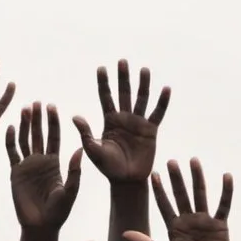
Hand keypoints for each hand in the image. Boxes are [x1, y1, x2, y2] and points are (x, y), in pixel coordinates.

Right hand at [6, 103, 81, 229]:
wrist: (41, 226)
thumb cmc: (59, 211)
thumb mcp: (70, 191)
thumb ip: (74, 171)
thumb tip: (79, 150)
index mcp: (55, 162)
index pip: (54, 137)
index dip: (53, 122)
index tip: (52, 107)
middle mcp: (41, 160)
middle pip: (39, 135)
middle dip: (38, 119)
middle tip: (37, 102)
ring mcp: (27, 166)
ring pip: (25, 140)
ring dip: (25, 125)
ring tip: (25, 109)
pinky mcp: (15, 173)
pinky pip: (12, 153)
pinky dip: (11, 140)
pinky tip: (12, 127)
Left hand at [73, 61, 168, 183]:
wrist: (126, 180)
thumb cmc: (107, 167)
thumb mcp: (93, 150)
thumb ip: (85, 133)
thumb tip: (75, 116)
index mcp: (108, 121)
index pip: (105, 97)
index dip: (103, 83)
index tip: (101, 68)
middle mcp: (123, 118)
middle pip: (123, 93)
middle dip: (123, 78)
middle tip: (122, 61)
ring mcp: (138, 123)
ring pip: (141, 99)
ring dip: (143, 84)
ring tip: (144, 69)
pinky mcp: (151, 130)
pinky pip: (157, 113)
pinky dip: (162, 102)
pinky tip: (165, 88)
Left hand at [124, 160, 232, 240]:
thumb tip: (124, 233)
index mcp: (173, 228)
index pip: (164, 204)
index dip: (159, 190)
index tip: (153, 174)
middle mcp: (187, 221)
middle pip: (181, 195)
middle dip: (176, 179)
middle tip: (171, 161)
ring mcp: (204, 221)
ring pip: (200, 195)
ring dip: (197, 178)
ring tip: (193, 160)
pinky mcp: (220, 226)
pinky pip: (223, 205)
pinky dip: (225, 192)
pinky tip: (226, 177)